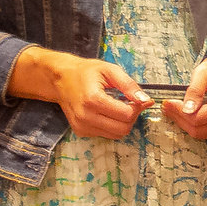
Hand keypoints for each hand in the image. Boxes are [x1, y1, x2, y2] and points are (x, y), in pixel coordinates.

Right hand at [8, 47, 153, 138]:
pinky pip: (106, 134)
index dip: (137, 107)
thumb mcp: (110, 70)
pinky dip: (112, 125)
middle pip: (123, 128)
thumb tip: (145, 100)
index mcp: (93, 100)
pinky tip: (107, 112)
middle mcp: (86, 117)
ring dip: (123, 122)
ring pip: (116, 135)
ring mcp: (82, 127)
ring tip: (118, 106)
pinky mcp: (81, 132)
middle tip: (130, 103)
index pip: (126, 115)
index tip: (138, 99)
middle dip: (132, 117)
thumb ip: (129, 85)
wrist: (61, 79)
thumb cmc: (86, 72)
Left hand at [170, 47, 206, 139]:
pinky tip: (187, 114)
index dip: (179, 113)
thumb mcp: (204, 73)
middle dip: (180, 119)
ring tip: (174, 110)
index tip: (168, 103)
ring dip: (186, 123)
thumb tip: (187, 110)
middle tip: (167, 108)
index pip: (198, 119)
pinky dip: (194, 125)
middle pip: (198, 129)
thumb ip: (194, 91)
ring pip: (201, 133)